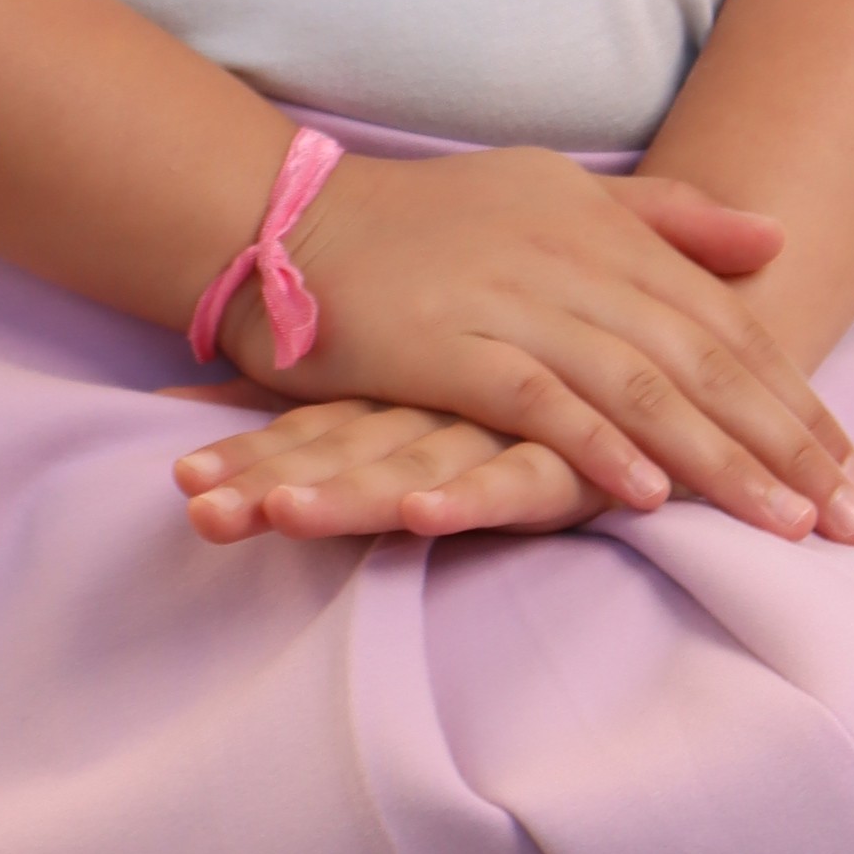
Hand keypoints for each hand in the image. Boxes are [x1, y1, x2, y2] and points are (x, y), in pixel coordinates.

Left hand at [172, 399, 597, 543]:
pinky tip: (423, 514)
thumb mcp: (446, 388)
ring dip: (345, 496)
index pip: (311, 424)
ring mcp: (501, 430)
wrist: (677, 338)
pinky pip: (513, 481)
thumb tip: (203, 397)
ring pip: (411, 466)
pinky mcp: (570, 464)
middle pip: (341, 451)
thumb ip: (344, 404)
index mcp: (404, 389)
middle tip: (198, 510)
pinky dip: (469, 498)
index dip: (245, 449)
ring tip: (278, 516)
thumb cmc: (546, 372)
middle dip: (268, 484)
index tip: (177, 478)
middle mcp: (439, 408)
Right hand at [198, 148, 853, 544]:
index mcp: (607, 228)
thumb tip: (774, 234)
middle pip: (704, 359)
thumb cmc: (432, 220)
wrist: (297, 221)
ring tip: (789, 524)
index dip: (797, 399)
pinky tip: (651, 496)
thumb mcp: (559, 197)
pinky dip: (597, 445)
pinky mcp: (452, 343)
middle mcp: (575, 258)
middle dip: (788, 441)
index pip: (726, 323)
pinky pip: (539, 401)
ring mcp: (515, 300)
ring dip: (722, 460)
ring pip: (642, 385)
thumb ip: (666, 219)